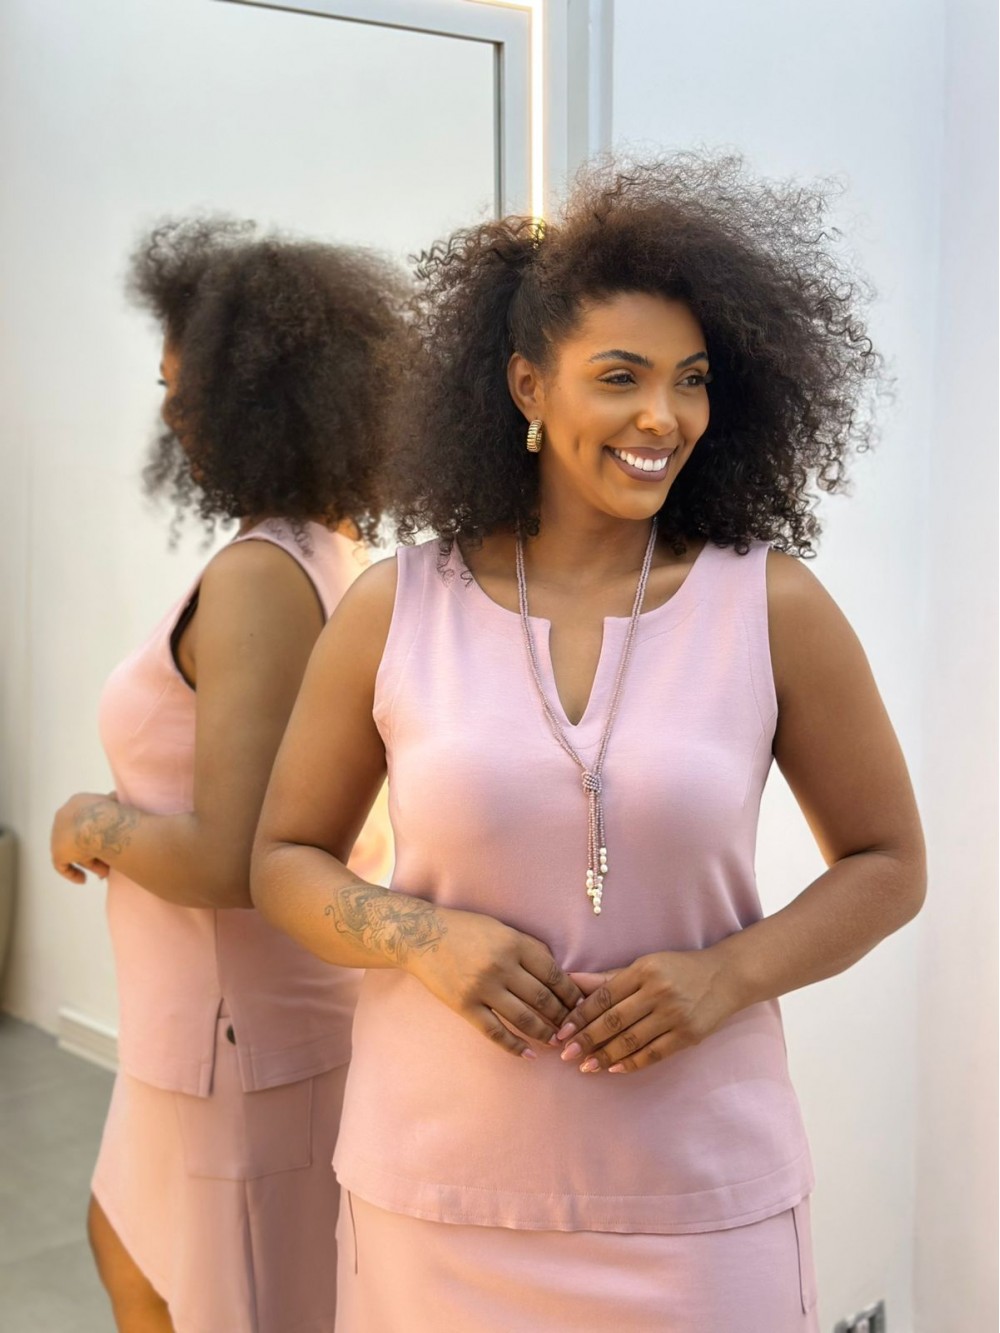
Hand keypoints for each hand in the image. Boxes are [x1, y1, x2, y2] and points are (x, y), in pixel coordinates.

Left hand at [50, 792, 125, 884]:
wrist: (95, 824)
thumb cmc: (110, 812)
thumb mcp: (116, 802)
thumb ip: (114, 801)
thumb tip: (117, 800)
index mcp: (78, 802)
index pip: (87, 819)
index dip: (99, 832)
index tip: (110, 839)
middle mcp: (65, 817)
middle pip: (80, 837)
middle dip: (96, 849)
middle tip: (110, 859)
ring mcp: (58, 835)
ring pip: (75, 851)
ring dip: (90, 862)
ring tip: (105, 872)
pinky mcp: (57, 852)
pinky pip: (62, 865)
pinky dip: (72, 873)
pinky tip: (83, 879)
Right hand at [405, 907, 583, 1059]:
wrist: (423, 936)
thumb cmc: (466, 929)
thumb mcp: (502, 929)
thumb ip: (528, 948)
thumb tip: (557, 972)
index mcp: (514, 944)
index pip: (554, 975)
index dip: (572, 994)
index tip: (581, 1006)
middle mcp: (502, 966)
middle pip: (543, 999)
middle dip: (562, 1017)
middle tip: (573, 1028)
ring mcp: (483, 988)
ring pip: (523, 1018)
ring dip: (544, 1033)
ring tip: (556, 1042)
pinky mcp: (465, 1006)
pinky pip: (495, 1031)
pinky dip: (514, 1046)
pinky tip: (528, 1054)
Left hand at [557, 949, 736, 1073]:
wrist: (725, 977)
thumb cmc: (678, 969)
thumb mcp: (644, 965)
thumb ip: (609, 978)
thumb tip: (572, 980)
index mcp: (644, 970)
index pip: (604, 996)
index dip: (580, 1016)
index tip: (562, 1031)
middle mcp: (658, 992)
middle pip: (614, 1020)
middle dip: (586, 1039)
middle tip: (566, 1054)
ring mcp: (675, 1014)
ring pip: (632, 1040)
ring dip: (605, 1056)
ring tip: (585, 1066)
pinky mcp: (688, 1034)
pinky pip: (654, 1053)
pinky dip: (632, 1063)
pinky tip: (614, 1069)